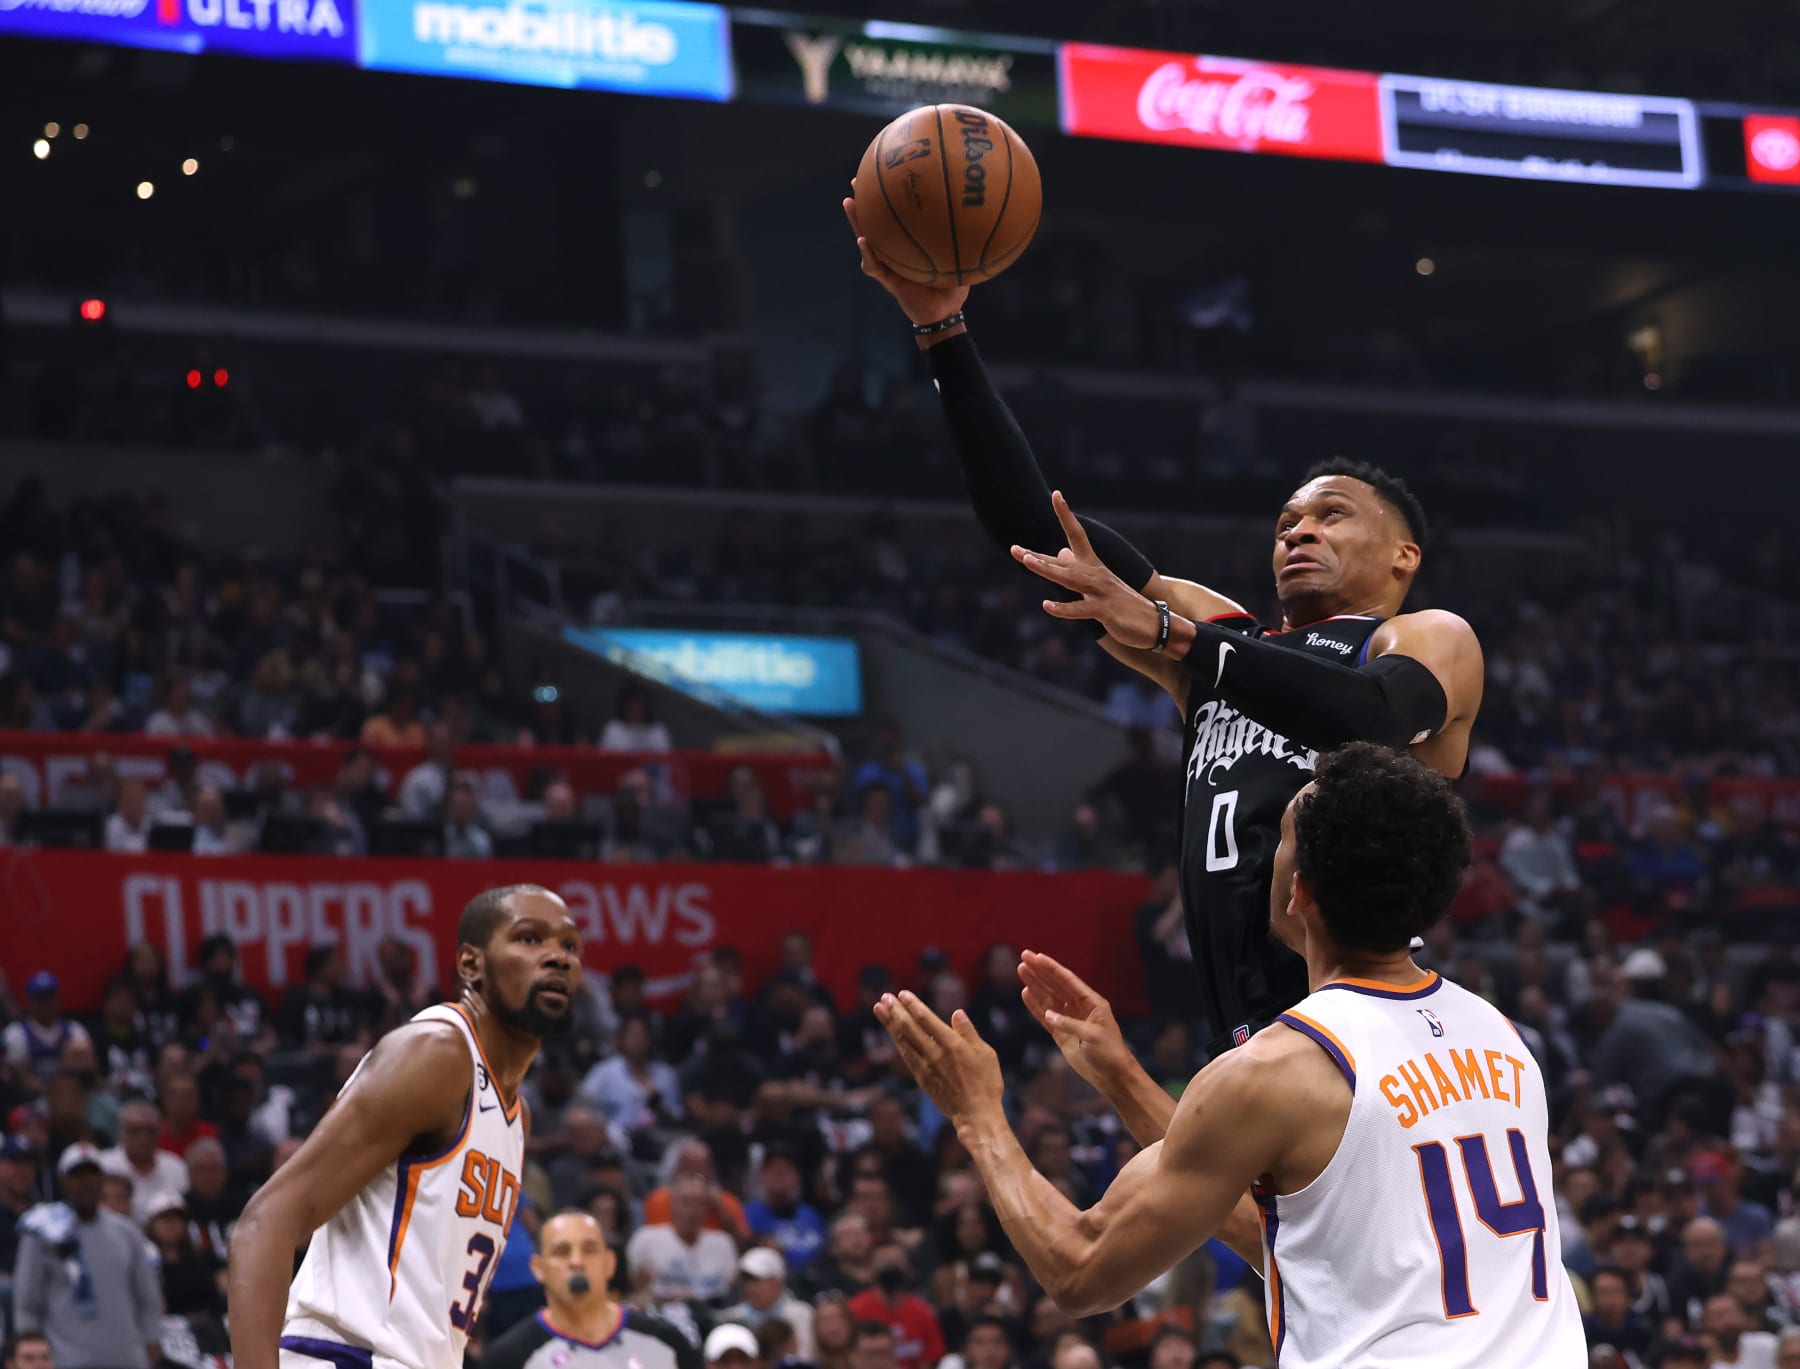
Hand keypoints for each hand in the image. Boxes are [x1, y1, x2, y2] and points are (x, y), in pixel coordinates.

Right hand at [844, 187, 968, 326]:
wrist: (945, 315)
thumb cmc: (953, 287)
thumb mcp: (961, 258)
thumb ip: (964, 239)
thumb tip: (978, 212)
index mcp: (910, 244)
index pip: (897, 218)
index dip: (889, 200)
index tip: (884, 176)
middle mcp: (896, 252)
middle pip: (876, 223)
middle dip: (865, 202)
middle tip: (857, 182)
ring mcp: (889, 265)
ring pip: (867, 240)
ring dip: (857, 222)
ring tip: (850, 203)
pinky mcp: (888, 280)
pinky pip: (874, 266)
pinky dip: (868, 254)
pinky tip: (863, 241)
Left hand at [875, 992, 1003, 1128]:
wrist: (976, 1115)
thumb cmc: (986, 1083)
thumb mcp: (986, 1053)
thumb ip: (969, 1032)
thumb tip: (957, 1013)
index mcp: (952, 1045)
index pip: (926, 1019)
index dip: (912, 1005)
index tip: (902, 994)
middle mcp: (935, 1054)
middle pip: (909, 1028)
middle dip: (895, 1011)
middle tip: (885, 997)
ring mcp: (926, 1067)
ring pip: (903, 1041)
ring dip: (889, 1024)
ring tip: (879, 1009)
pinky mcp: (922, 1079)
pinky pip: (906, 1056)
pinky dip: (897, 1042)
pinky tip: (892, 1033)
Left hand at [1012, 492, 1161, 647]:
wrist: (1154, 623)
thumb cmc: (1123, 603)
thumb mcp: (1099, 583)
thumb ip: (1077, 569)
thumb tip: (1061, 553)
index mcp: (1093, 566)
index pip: (1077, 534)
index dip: (1065, 514)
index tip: (1056, 494)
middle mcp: (1095, 574)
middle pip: (1062, 561)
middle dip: (1037, 556)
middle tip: (1014, 549)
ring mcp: (1100, 591)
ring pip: (1069, 579)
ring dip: (1047, 570)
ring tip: (1026, 562)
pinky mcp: (1105, 611)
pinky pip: (1081, 609)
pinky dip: (1064, 609)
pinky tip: (1047, 606)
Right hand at [1017, 950, 1135, 1093]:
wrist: (1112, 1076)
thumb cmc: (1109, 1053)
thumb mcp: (1093, 1036)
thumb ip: (1070, 1024)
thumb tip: (1049, 1015)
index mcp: (1092, 1002)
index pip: (1067, 981)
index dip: (1051, 968)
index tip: (1036, 957)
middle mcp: (1079, 1007)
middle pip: (1055, 985)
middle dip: (1040, 971)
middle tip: (1023, 957)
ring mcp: (1069, 1020)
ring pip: (1048, 998)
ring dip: (1035, 985)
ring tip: (1021, 971)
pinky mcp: (1061, 1034)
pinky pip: (1045, 1016)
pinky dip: (1035, 1006)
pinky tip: (1025, 994)